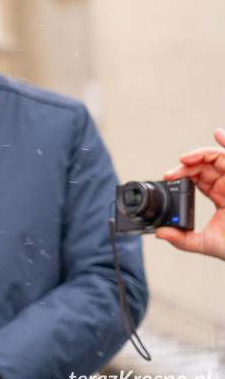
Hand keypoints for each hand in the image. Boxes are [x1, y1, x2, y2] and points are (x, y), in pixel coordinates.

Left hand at [155, 127, 224, 259]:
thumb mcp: (206, 243)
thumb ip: (182, 239)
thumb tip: (159, 233)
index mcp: (221, 197)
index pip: (199, 177)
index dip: (182, 174)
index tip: (167, 177)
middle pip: (205, 165)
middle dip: (186, 165)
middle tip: (171, 173)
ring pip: (218, 157)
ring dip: (200, 154)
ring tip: (184, 160)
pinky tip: (218, 134)